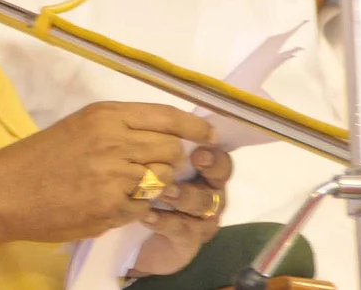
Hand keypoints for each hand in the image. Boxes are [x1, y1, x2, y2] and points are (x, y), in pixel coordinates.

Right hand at [0, 101, 214, 243]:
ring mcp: (114, 177)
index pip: (167, 117)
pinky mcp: (110, 208)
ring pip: (163, 181)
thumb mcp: (80, 126)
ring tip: (130, 186)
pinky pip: (144, 207)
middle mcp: (114, 142)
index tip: (208, 136)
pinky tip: (113, 203)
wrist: (6, 191)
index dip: (194, 128)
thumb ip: (121, 127)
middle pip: (172, 151)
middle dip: (171, 161)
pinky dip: (136, 208)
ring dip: (155, 186)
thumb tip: (165, 133)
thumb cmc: (40, 156)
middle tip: (154, 167)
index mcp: (106, 116)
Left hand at [132, 146, 231, 275]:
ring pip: (202, 204)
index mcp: (206, 172)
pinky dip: (164, 221)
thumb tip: (154, 117)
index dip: (213, 150)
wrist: (141, 242)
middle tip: (195, 159)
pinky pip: (181, 230)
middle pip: (219, 177)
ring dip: (183, 194)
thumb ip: (162, 148)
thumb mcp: (157, 168)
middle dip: (209, 167)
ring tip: (162, 190)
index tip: (200, 146)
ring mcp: (203, 219)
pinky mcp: (189, 242)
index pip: (219, 155)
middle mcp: (212, 193)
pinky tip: (147, 215)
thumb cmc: (154, 194)